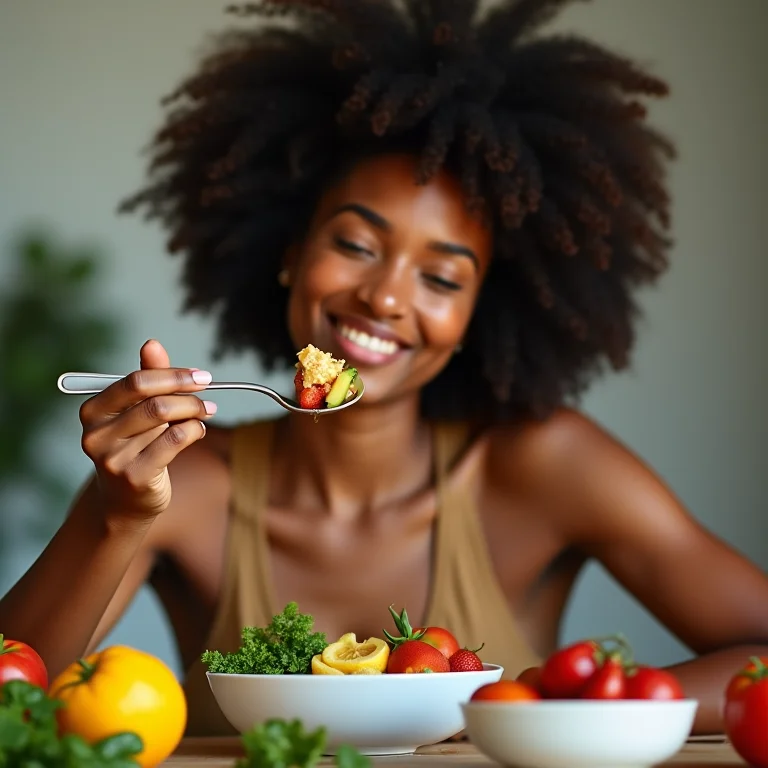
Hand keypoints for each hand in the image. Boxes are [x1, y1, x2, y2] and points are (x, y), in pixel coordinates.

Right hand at [79, 339, 216, 524]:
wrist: (125, 502)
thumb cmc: (135, 447)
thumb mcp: (137, 411)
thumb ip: (147, 378)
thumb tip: (152, 344)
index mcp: (92, 411)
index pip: (135, 381)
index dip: (171, 375)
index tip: (199, 375)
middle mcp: (97, 434)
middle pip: (152, 400)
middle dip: (186, 392)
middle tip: (206, 391)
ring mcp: (113, 458)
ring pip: (166, 420)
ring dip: (194, 411)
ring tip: (205, 411)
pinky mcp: (135, 476)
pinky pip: (174, 441)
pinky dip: (194, 430)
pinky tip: (198, 430)